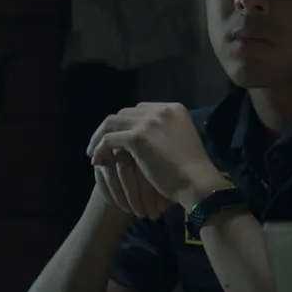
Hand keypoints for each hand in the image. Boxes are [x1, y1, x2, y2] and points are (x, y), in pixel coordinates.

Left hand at [87, 102, 227, 210]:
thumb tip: (147, 138)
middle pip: (125, 113)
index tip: (119, 139)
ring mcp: (148, 122)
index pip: (141, 110)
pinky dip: (99, 148)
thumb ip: (165, 132)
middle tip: (103, 145)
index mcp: (174, 109)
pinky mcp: (137, 137)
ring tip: (93, 153)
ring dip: (99, 136)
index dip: (127, 124)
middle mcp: (160, 110)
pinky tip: (97, 161)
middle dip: (111, 128)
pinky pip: (109, 139)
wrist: (197, 182)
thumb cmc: (192, 169)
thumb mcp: (181, 140)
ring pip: (112, 122)